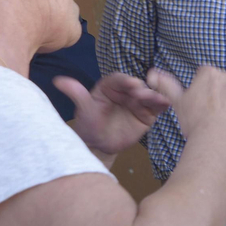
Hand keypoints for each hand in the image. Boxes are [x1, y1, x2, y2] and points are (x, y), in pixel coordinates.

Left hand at [57, 72, 172, 156]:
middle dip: (141, 89)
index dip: (125, 81)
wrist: (99, 145)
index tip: (130, 83)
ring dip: (154, 95)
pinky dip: (162, 103)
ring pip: (149, 95)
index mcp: (109, 86)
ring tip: (157, 100)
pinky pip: (157, 106)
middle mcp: (126, 91)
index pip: (118, 80)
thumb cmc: (89, 125)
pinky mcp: (147, 113)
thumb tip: (58, 81)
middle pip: (137, 86)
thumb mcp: (84, 109)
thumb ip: (76, 94)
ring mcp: (138, 102)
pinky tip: (166, 103)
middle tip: (142, 94)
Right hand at [149, 66, 225, 144]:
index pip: (203, 73)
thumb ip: (166, 85)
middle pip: (220, 79)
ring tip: (223, 114)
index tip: (198, 100)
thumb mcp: (177, 101)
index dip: (200, 87)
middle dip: (215, 91)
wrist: (216, 138)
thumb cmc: (195, 121)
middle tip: (208, 110)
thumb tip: (152, 72)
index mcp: (208, 73)